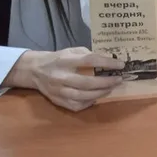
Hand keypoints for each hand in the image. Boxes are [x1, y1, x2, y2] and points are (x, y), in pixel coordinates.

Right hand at [10, 48, 124, 111]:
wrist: (35, 70)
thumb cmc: (59, 58)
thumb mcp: (73, 50)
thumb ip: (89, 54)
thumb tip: (109, 61)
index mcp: (65, 60)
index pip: (90, 61)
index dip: (107, 63)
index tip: (121, 65)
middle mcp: (61, 77)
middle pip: (87, 82)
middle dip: (106, 82)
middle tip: (119, 79)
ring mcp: (58, 91)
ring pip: (82, 97)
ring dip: (100, 93)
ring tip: (111, 88)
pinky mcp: (57, 101)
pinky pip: (76, 106)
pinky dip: (89, 103)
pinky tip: (96, 97)